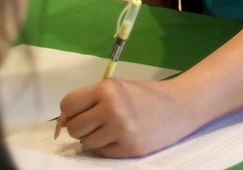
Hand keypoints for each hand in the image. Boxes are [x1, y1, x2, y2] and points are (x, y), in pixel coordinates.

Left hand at [57, 78, 199, 157]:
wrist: (181, 106)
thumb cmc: (146, 96)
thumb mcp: (118, 90)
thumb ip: (91, 101)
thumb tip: (62, 123)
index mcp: (108, 89)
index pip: (68, 104)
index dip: (71, 111)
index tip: (81, 112)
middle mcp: (112, 108)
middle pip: (74, 127)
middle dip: (83, 127)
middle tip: (100, 122)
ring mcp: (120, 130)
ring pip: (85, 143)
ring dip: (95, 138)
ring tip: (113, 129)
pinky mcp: (128, 148)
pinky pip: (101, 153)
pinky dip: (108, 147)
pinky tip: (123, 137)